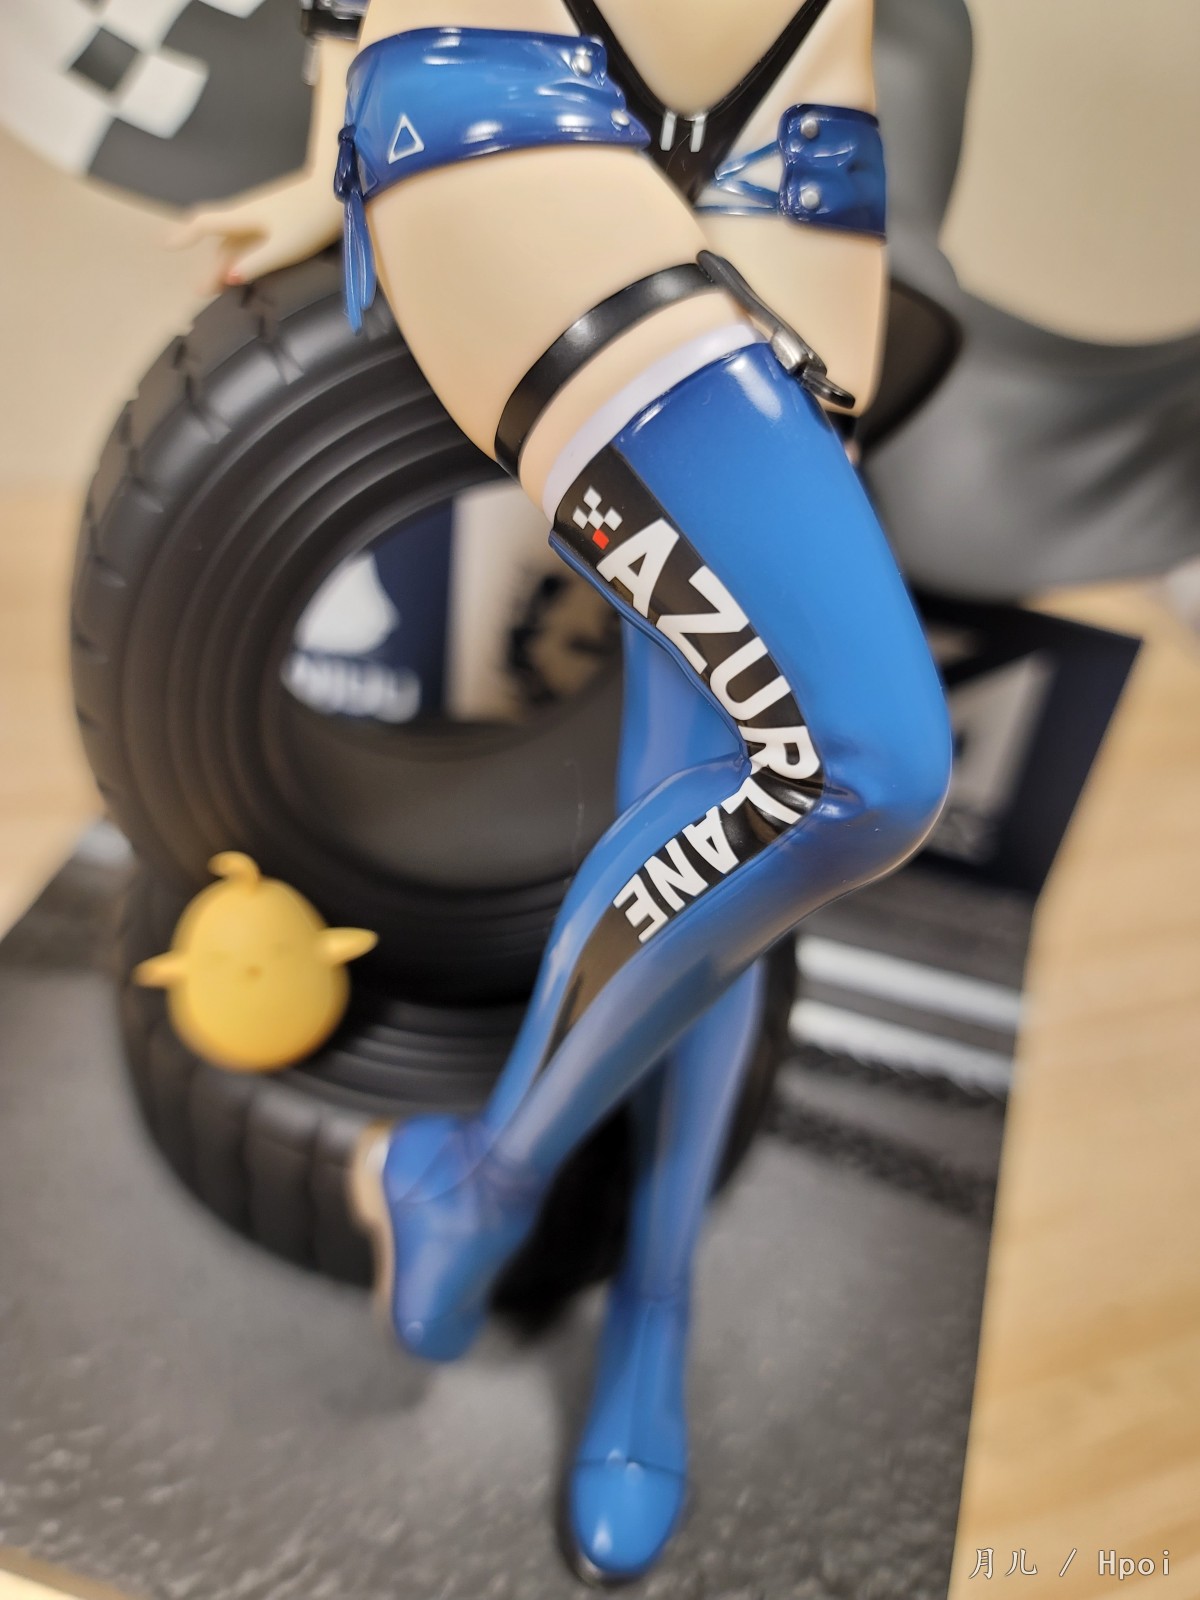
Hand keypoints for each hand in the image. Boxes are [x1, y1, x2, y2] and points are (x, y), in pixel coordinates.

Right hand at [166, 170, 342, 292]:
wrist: (336, 191)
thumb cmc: (311, 220)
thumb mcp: (283, 248)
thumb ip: (255, 263)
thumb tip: (228, 277)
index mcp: (243, 216)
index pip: (204, 223)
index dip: (183, 234)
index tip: (164, 244)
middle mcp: (247, 212)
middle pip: (220, 239)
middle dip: (209, 264)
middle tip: (200, 291)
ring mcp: (262, 213)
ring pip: (235, 239)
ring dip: (225, 261)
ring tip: (220, 287)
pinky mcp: (277, 216)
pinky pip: (250, 237)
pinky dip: (242, 254)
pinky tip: (245, 267)